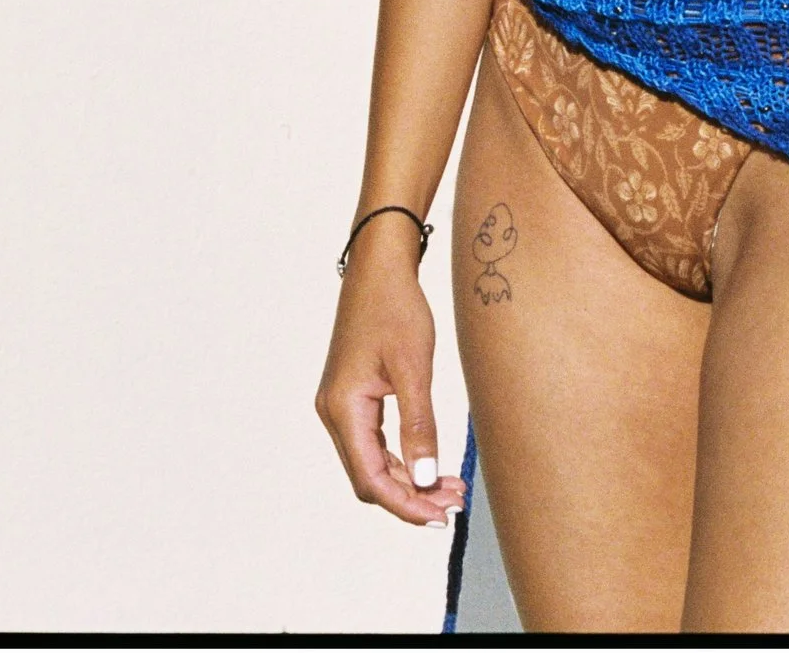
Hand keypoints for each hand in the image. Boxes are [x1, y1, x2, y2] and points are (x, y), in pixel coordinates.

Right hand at [315, 229, 468, 527]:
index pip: (370, 478)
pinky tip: (432, 465)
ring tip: (451, 490)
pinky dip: (403, 459)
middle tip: (453, 506)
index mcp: (343, 409)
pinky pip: (375, 443)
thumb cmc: (395, 309)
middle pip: (369, 477)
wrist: (380, 270)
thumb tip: (428, 477)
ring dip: (409, 480)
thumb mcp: (414, 369)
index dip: (405, 504)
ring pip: (373, 462)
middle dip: (411, 496)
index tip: (437, 518)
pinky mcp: (354, 398)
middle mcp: (335, 413)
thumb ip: (419, 426)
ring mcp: (342, 406)